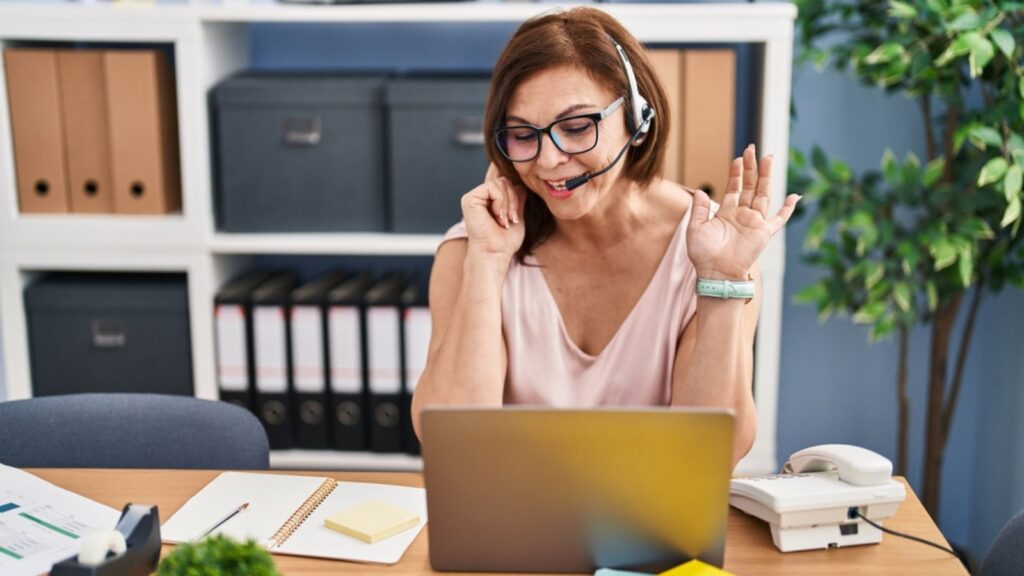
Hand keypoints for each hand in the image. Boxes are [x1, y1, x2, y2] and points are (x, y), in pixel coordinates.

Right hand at [461, 163, 526, 262]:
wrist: (495, 253)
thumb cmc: (505, 241)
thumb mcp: (517, 215)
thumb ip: (517, 198)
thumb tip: (519, 182)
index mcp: (489, 200)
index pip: (497, 179)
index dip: (500, 168)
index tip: (503, 158)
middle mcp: (480, 196)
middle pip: (505, 180)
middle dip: (513, 199)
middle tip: (511, 219)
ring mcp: (474, 197)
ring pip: (501, 183)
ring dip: (509, 203)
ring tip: (505, 221)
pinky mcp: (470, 199)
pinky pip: (493, 188)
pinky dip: (501, 202)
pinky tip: (497, 216)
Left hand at [687, 145, 799, 279]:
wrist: (715, 273)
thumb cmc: (703, 254)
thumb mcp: (696, 227)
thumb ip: (699, 209)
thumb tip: (699, 190)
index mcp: (727, 212)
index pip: (734, 187)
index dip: (736, 173)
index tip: (738, 158)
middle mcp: (742, 215)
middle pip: (750, 186)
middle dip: (751, 168)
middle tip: (752, 149)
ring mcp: (754, 222)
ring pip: (763, 194)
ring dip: (766, 177)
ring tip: (768, 158)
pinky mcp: (764, 233)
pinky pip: (779, 219)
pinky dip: (788, 209)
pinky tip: (795, 196)